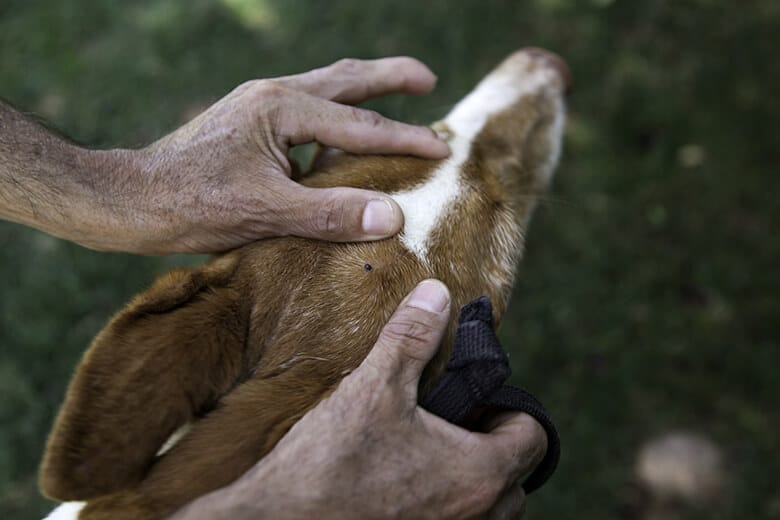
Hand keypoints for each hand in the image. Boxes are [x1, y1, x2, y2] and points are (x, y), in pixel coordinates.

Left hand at [105, 57, 448, 253]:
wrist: (130, 200)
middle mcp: (272, 96)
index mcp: (281, 108)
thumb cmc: (192, 204)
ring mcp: (258, 107)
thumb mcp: (267, 212)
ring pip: (324, 89)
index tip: (443, 148)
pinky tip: (338, 138)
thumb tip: (392, 215)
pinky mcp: (248, 124)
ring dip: (362, 91)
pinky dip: (334, 116)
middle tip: (428, 80)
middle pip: (345, 79)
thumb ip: (331, 213)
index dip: (405, 139)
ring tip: (394, 95)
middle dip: (390, 78)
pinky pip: (305, 111)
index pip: (359, 125)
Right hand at [172, 280, 546, 518]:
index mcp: (479, 475)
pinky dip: (445, 504)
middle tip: (450, 423)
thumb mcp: (374, 388)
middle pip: (515, 478)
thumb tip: (436, 294)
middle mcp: (477, 518)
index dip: (511, 410)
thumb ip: (411, 338)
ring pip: (488, 510)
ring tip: (426, 451)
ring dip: (471, 480)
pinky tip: (402, 480)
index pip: (534, 438)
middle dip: (492, 446)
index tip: (475, 399)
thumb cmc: (329, 465)